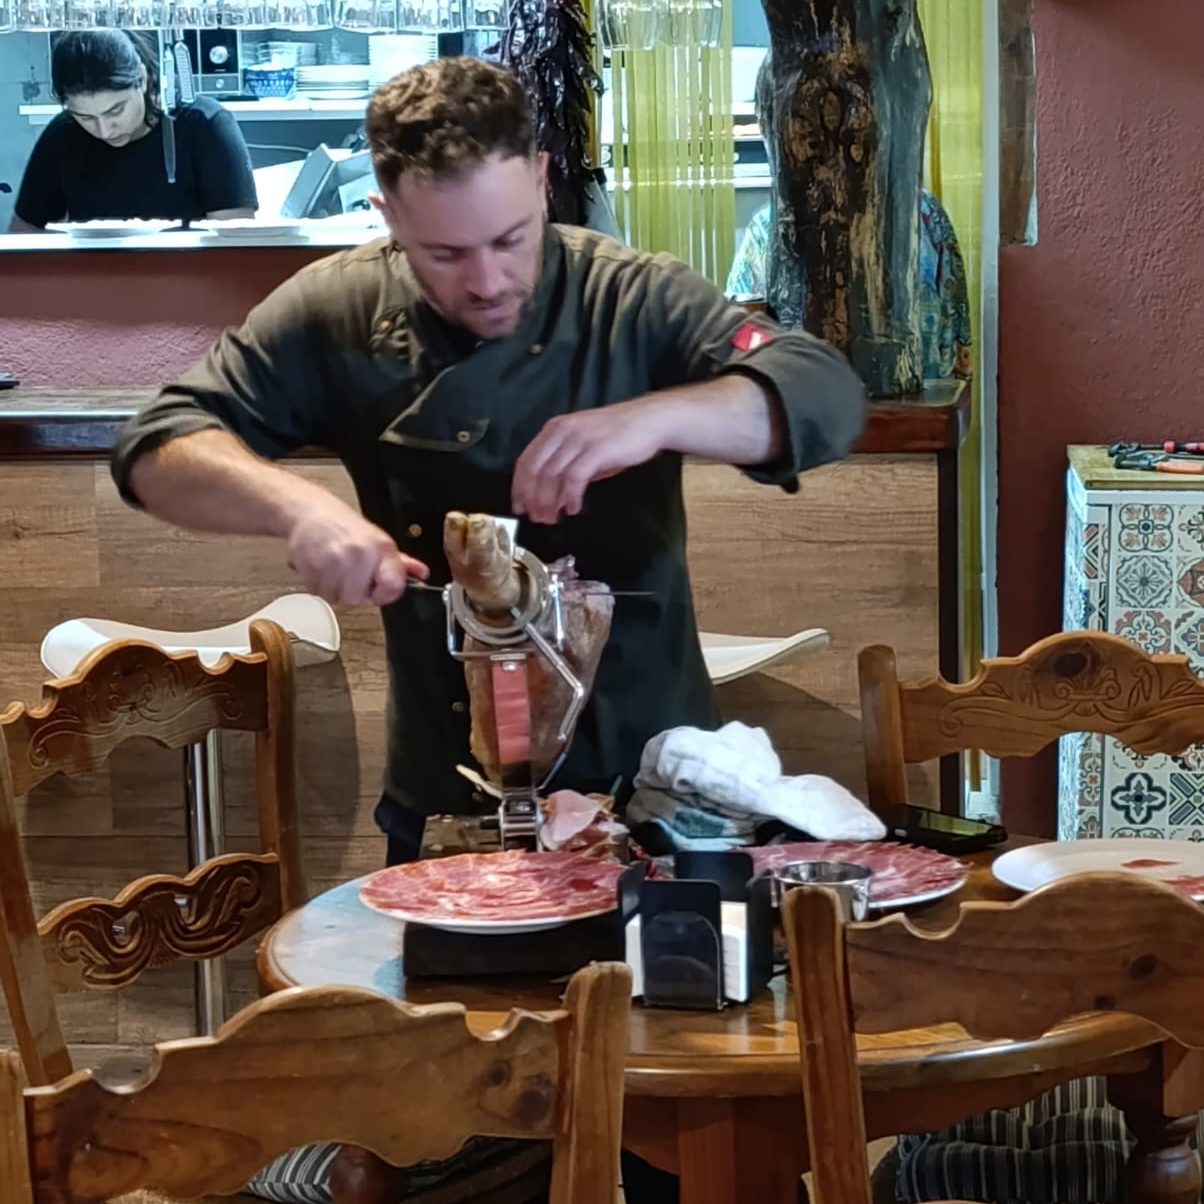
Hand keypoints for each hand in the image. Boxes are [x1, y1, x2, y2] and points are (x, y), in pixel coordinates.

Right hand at [285, 494, 427, 606]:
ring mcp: (335, 563)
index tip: (379, 590)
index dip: (386, 594)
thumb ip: (400, 561)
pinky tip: (322, 568)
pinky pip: (320, 593)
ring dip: (336, 589)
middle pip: (360, 598)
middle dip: (355, 591)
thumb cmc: (341, 524)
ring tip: (334, 569)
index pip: (393, 587)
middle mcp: (359, 556)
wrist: (308, 511)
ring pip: (339, 598)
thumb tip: (420, 573)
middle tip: (350, 573)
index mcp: (380, 549)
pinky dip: (320, 586)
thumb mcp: (376, 538)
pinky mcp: (313, 568)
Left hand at [512, 398, 673, 523]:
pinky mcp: (596, 450)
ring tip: (554, 518)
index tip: (520, 507)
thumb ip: (566, 465)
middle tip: (538, 518)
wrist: (649, 421)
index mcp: (554, 429)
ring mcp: (579, 440)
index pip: (526, 461)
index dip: (519, 487)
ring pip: (552, 476)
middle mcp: (562, 432)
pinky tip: (574, 509)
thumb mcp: (584, 445)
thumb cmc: (618, 436)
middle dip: (533, 499)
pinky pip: (574, 479)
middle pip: (535, 471)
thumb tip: (553, 496)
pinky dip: (571, 497)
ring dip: (550, 502)